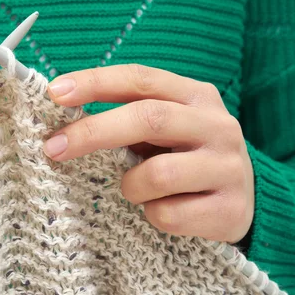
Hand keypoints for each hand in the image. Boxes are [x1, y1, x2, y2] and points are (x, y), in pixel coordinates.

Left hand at [43, 64, 253, 242]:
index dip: (95, 82)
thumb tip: (62, 118)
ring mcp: (228, 167)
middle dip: (93, 132)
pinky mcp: (230, 210)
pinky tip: (162, 210)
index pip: (140, 78)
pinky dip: (152, 215)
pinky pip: (169, 214)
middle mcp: (217, 125)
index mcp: (195, 96)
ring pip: (157, 174)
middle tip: (53, 148)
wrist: (241, 202)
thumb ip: (125, 115)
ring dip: (130, 185)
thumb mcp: (163, 128)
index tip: (54, 93)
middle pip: (148, 118)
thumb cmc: (184, 156)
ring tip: (134, 190)